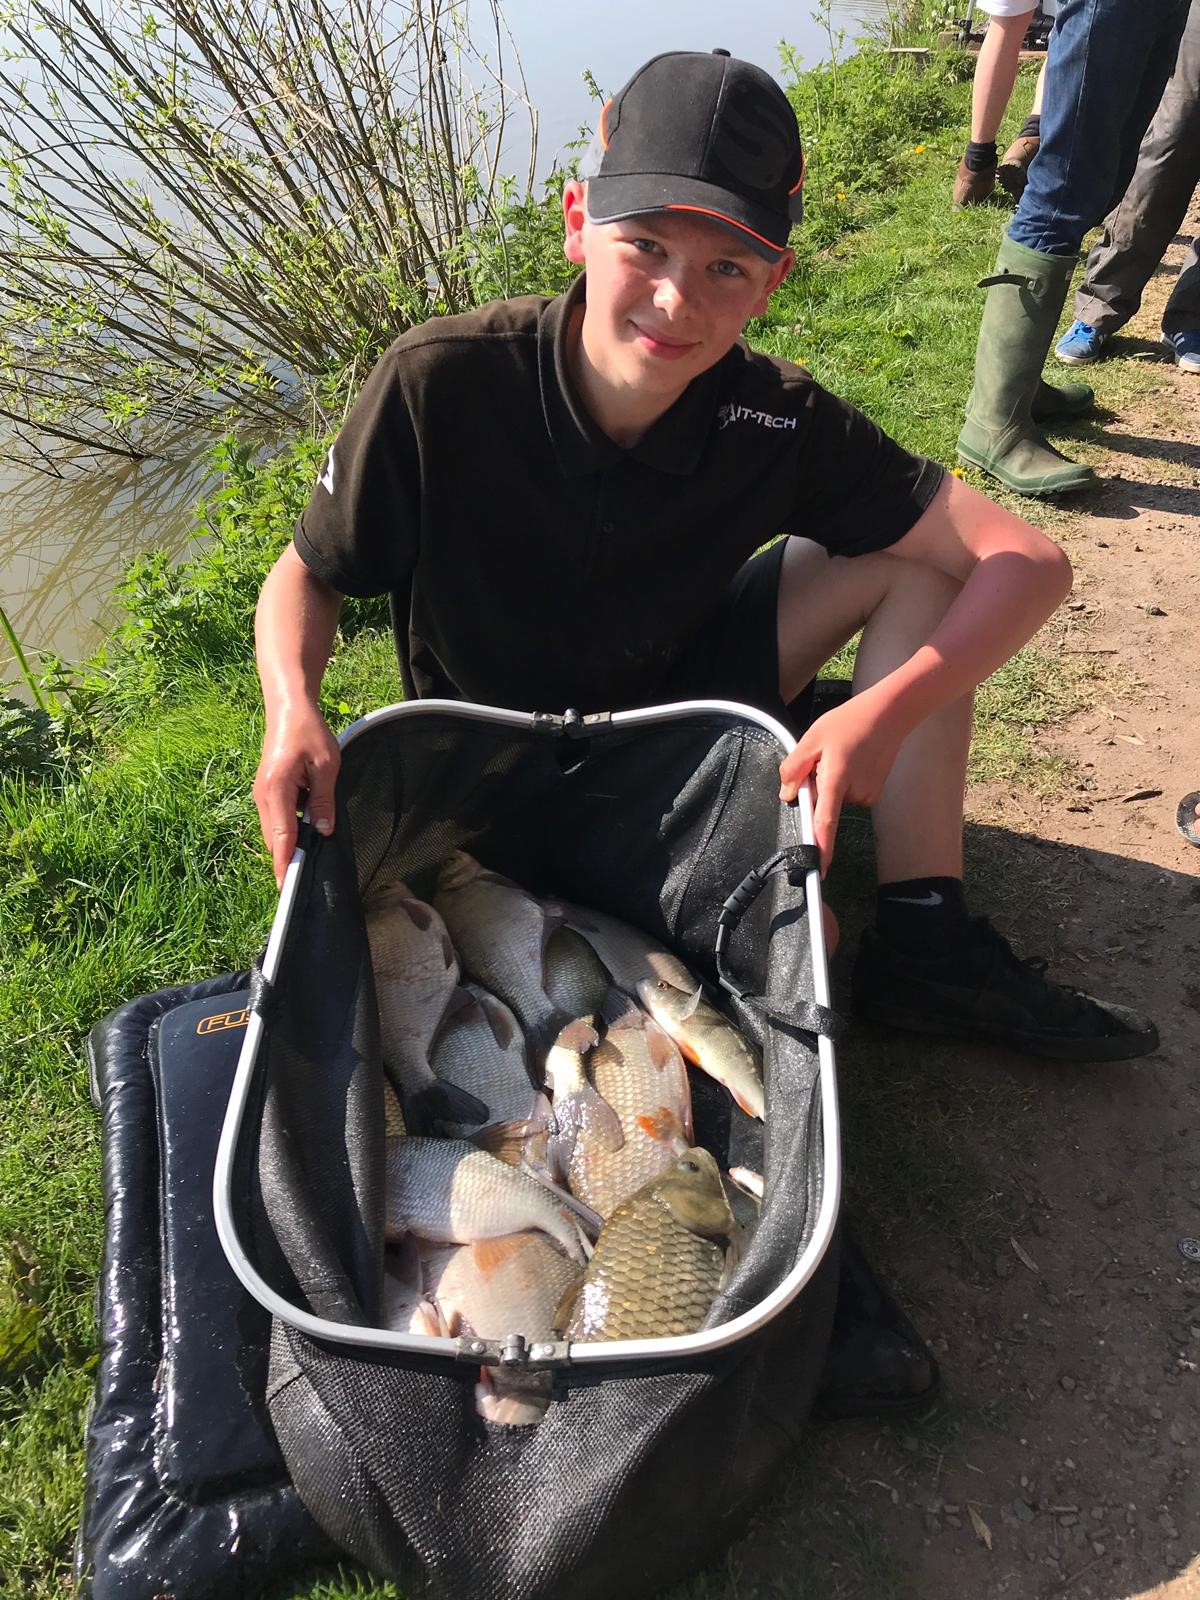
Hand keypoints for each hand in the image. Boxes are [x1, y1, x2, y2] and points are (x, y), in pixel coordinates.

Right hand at [253, 703, 340, 888]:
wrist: (288, 709)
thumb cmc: (309, 732)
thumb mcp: (326, 766)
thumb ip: (323, 801)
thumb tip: (323, 832)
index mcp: (276, 789)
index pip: (281, 836)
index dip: (286, 863)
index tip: (286, 888)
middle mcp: (263, 795)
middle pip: (274, 839)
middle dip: (288, 860)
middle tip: (305, 881)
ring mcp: (262, 794)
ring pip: (275, 830)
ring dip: (290, 844)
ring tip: (309, 861)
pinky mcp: (267, 792)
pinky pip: (277, 818)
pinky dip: (289, 830)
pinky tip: (307, 833)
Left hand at [778, 691, 905, 873]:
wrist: (888, 715)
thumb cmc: (849, 722)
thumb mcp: (812, 739)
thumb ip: (794, 768)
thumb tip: (787, 796)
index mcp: (836, 779)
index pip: (825, 823)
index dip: (820, 849)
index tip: (817, 871)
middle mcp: (854, 792)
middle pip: (823, 805)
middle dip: (815, 788)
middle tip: (823, 757)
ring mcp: (867, 795)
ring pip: (836, 799)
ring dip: (830, 783)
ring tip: (841, 754)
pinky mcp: (874, 794)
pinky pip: (848, 794)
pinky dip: (844, 782)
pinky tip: (852, 760)